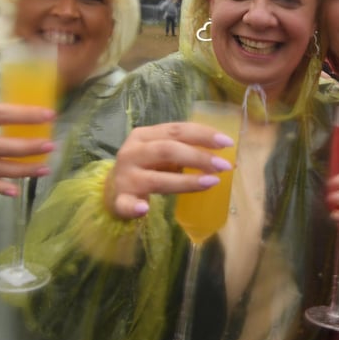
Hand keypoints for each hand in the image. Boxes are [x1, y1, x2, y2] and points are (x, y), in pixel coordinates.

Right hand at [105, 122, 234, 219]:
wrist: (111, 189)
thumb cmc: (145, 167)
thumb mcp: (161, 152)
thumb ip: (187, 151)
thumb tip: (227, 158)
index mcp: (144, 135)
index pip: (176, 130)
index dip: (203, 134)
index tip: (227, 143)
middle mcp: (132, 152)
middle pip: (167, 150)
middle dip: (199, 157)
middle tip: (224, 166)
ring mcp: (125, 177)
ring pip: (157, 178)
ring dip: (186, 182)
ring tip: (211, 183)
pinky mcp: (119, 200)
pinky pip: (126, 204)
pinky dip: (135, 208)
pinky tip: (144, 210)